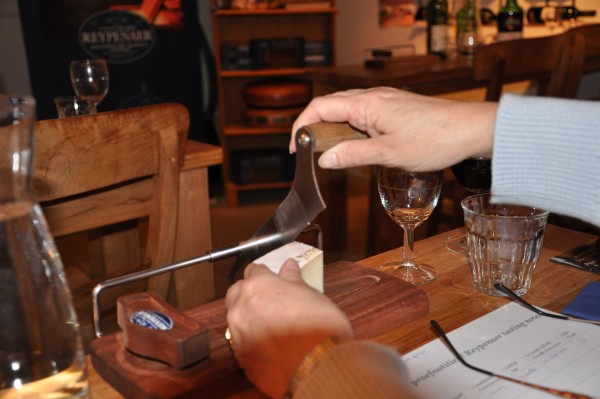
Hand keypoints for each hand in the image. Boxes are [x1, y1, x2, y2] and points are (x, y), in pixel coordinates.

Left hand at [225, 260, 352, 397]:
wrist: (319, 367)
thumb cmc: (319, 328)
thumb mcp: (311, 295)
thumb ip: (293, 280)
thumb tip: (289, 266)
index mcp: (258, 285)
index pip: (253, 270)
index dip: (265, 275)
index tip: (272, 281)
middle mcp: (241, 306)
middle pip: (237, 293)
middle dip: (250, 295)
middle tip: (271, 302)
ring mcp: (237, 333)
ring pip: (236, 318)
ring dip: (249, 318)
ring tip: (273, 326)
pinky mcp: (240, 357)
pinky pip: (241, 342)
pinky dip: (252, 340)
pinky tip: (271, 345)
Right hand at [290, 87, 495, 170]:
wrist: (471, 129)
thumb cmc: (435, 139)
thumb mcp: (389, 153)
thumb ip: (353, 155)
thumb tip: (324, 160)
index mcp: (366, 103)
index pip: (320, 107)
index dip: (301, 126)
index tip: (296, 148)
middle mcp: (373, 97)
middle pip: (330, 106)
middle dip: (314, 128)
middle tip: (309, 153)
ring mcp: (385, 101)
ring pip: (346, 110)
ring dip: (333, 129)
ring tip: (330, 153)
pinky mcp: (394, 108)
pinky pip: (363, 114)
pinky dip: (351, 129)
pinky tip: (356, 146)